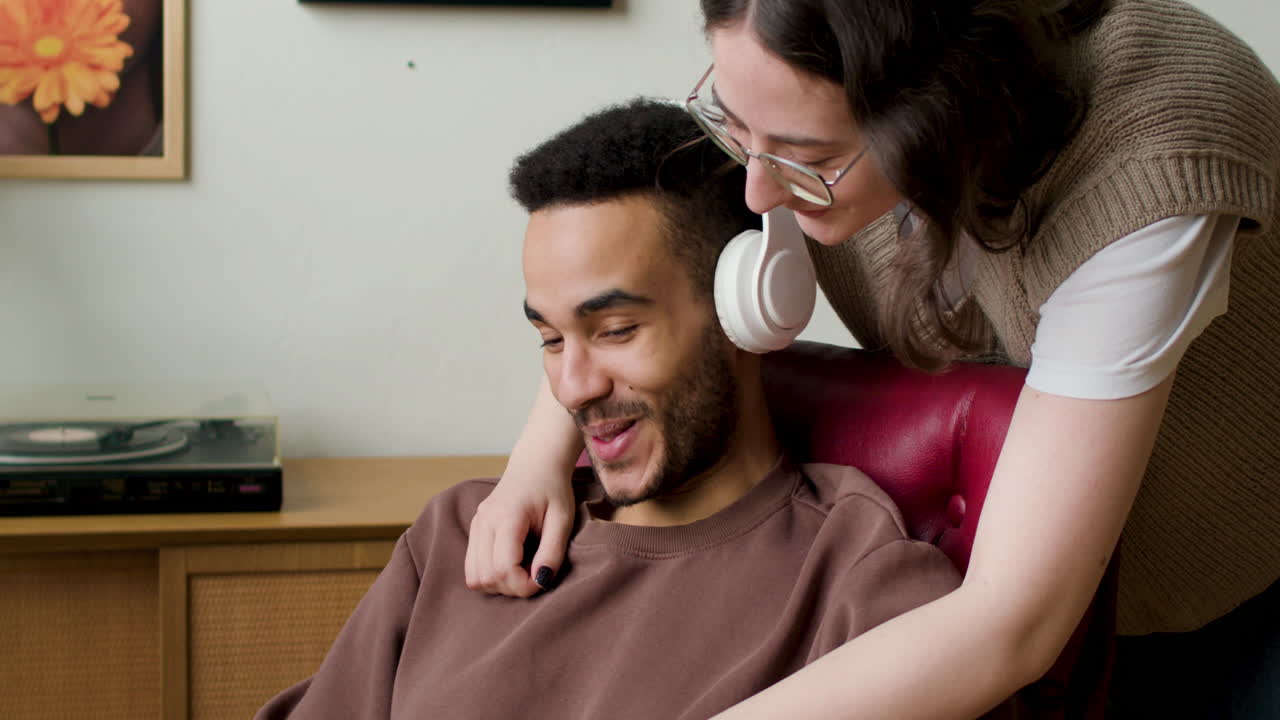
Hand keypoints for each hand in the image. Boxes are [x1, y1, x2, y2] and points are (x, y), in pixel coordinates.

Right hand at [465, 466, 575, 596]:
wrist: (535, 465)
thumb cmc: (553, 490)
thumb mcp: (563, 519)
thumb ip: (552, 551)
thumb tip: (541, 581)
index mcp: (506, 517)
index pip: (503, 568)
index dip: (524, 585)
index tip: (544, 578)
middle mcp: (484, 522)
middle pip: (486, 577)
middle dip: (512, 587)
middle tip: (535, 575)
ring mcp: (476, 525)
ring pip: (474, 577)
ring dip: (499, 584)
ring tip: (523, 570)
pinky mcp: (474, 530)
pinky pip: (472, 568)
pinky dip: (490, 575)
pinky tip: (512, 565)